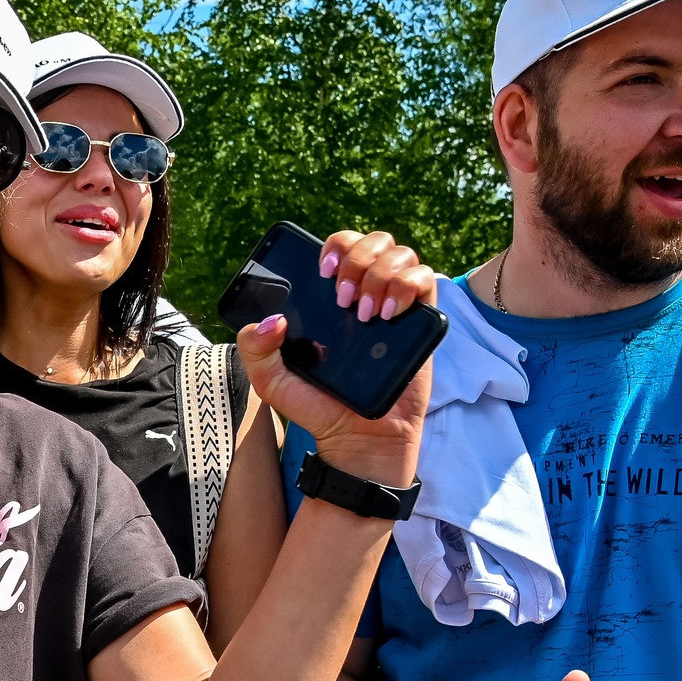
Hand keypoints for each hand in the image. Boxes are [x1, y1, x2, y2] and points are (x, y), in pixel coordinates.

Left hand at [239, 230, 439, 488]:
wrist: (359, 439)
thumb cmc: (318, 408)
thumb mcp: (272, 383)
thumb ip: (255, 350)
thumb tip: (271, 319)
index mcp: (332, 298)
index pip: (342, 246)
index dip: (337, 244)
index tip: (324, 270)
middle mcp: (366, 294)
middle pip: (375, 241)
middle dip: (358, 258)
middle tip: (343, 299)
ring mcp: (395, 305)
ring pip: (402, 254)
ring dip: (382, 275)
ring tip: (366, 316)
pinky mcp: (420, 322)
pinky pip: (425, 280)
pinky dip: (407, 287)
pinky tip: (389, 316)